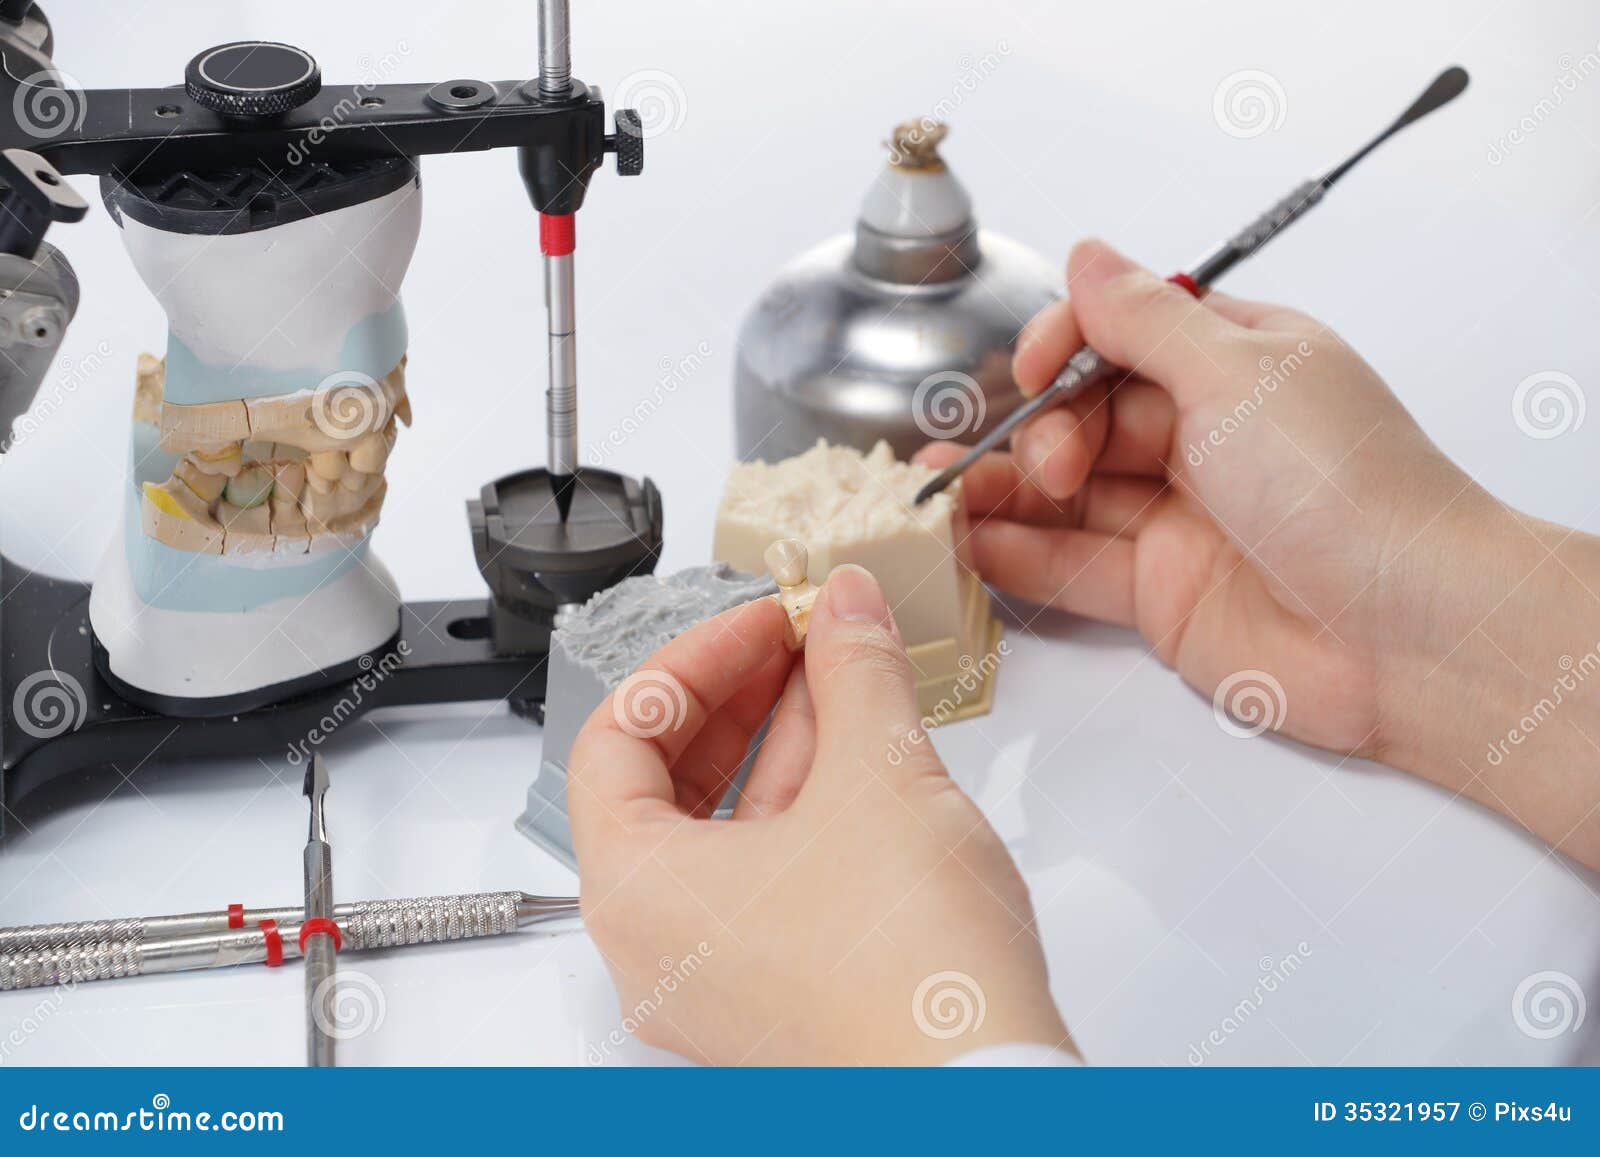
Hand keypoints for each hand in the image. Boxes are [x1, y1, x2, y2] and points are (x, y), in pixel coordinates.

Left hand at [567, 565, 1071, 1064]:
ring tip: (840, 678)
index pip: (618, 738)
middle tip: (796, 640)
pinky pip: (766, 879)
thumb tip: (846, 609)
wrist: (985, 1097)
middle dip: (738, 696)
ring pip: (724, 833)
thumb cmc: (909, 979)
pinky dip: (803, 808)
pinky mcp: (778, 997)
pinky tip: (859, 755)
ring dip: (779, 743)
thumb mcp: (880, 777)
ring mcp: (717, 980)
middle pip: (664, 785)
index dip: (692, 660)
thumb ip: (855, 671)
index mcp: (635, 891)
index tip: (760, 623)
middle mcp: (658, 947)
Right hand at [918, 239, 1599, 868]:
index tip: (1033, 371)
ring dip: (1002, 492)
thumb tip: (1086, 256)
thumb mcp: (1237, 374)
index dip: (1065, 347)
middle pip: (1083, 417)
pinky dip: (1018, 556)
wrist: (1408, 632)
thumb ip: (1142, 321)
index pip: (1121, 335)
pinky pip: (1071, 566)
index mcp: (1235, 364)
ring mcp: (1178, 518)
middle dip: (1038, 430)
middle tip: (1046, 462)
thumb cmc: (1347, 488)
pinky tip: (970, 547)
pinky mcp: (1159, 594)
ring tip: (939, 497)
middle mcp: (1203, 437)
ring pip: (1067, 495)